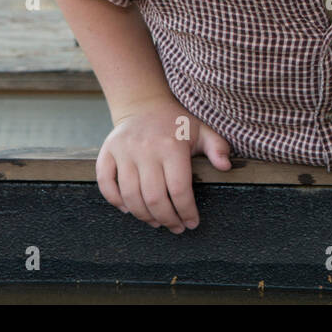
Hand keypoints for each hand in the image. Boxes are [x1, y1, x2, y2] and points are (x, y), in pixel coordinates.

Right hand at [96, 98, 232, 232]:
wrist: (144, 104)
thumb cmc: (177, 123)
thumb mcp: (203, 130)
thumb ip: (218, 148)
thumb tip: (226, 167)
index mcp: (172, 145)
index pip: (179, 189)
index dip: (186, 211)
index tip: (192, 223)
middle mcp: (145, 149)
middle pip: (153, 197)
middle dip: (166, 219)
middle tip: (175, 227)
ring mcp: (124, 151)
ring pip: (130, 195)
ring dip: (143, 215)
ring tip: (157, 222)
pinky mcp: (107, 153)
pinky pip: (106, 183)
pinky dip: (115, 200)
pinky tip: (129, 209)